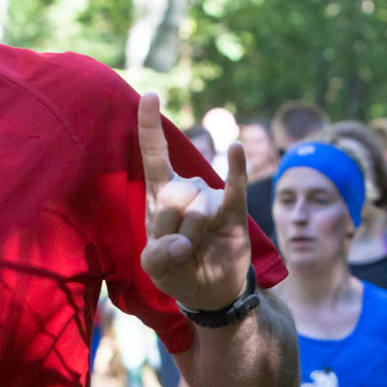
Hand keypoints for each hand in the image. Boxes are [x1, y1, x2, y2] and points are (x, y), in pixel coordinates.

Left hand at [138, 93, 251, 313]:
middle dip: (173, 227)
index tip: (149, 95)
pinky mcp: (234, 211)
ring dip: (194, 234)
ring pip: (199, 209)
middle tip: (179, 250)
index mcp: (161, 196)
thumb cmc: (178, 271)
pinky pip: (235, 188)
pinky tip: (237, 148)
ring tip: (197, 249)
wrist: (210, 291)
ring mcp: (211, 199)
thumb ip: (157, 256)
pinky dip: (237, 169)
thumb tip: (183, 242)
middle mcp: (187, 190)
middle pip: (175, 194)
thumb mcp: (155, 269)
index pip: (155, 154)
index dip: (150, 126)